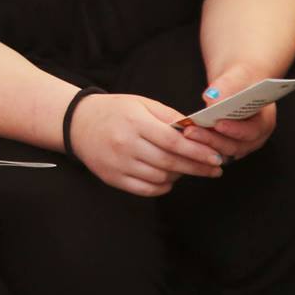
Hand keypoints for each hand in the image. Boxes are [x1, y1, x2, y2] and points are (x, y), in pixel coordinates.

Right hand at [67, 93, 223, 196]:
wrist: (78, 123)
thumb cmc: (115, 111)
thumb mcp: (142, 104)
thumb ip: (169, 117)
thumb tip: (197, 131)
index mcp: (135, 122)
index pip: (173, 141)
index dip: (197, 151)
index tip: (215, 156)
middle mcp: (126, 144)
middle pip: (169, 161)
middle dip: (196, 167)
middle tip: (215, 169)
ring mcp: (119, 164)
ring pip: (159, 177)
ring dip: (180, 176)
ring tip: (189, 169)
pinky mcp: (113, 178)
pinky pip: (145, 189)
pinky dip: (162, 187)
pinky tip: (169, 179)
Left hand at [175, 63, 278, 162]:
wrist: (236, 83)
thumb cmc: (242, 79)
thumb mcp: (239, 76)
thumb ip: (229, 85)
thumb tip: (213, 97)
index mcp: (264, 122)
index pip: (252, 132)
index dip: (235, 130)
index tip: (218, 124)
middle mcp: (253, 138)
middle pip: (234, 146)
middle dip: (212, 140)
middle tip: (191, 131)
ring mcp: (239, 145)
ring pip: (221, 153)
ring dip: (203, 144)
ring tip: (186, 133)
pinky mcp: (224, 147)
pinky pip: (212, 152)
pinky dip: (200, 145)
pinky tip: (186, 137)